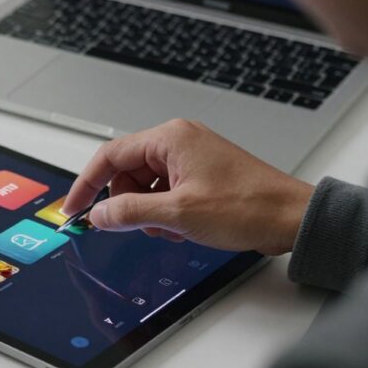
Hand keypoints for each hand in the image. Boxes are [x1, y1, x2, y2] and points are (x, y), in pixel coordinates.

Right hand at [62, 119, 313, 254]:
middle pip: (126, 171)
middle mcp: (178, 141)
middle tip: (131, 226)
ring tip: (169, 228)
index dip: (87, 184)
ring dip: (147, 210)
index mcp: (170, 139)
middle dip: (125, 202)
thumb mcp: (178, 215)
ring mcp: (191, 156)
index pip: (110, 156)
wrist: (292, 218)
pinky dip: (165, 211)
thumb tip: (99, 216)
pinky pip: (165, 190)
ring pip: (145, 184)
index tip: (75, 208)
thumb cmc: (248, 206)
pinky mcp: (201, 173)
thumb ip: (130, 213)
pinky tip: (181, 226)